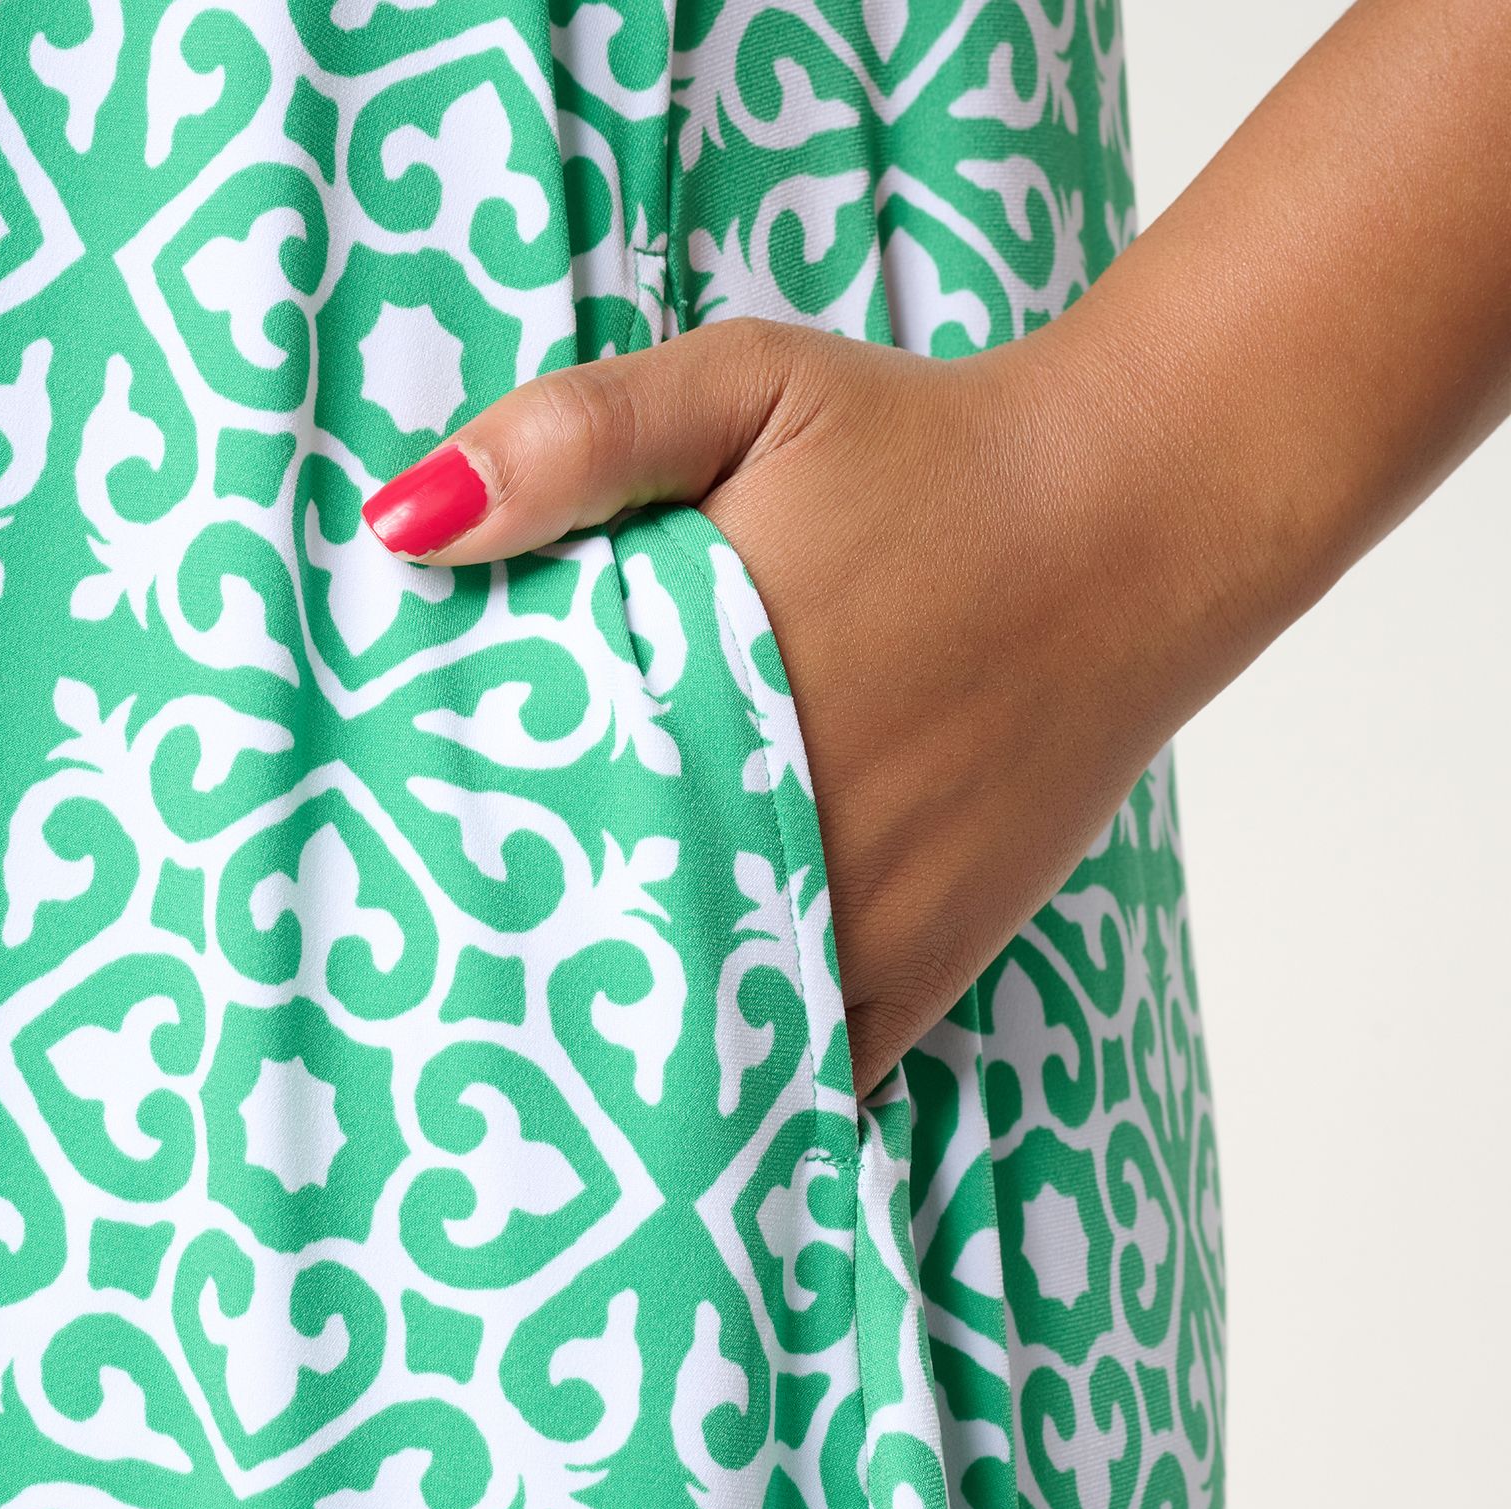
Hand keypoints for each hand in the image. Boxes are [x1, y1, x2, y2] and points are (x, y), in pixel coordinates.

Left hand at [360, 0, 1510, 1093]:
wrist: (1140, 508)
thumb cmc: (928, 445)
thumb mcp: (744, 386)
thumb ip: (576, 441)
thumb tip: (404, 527)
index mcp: (712, 710)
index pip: (532, 835)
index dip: (444, 880)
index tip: (380, 903)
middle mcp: (787, 837)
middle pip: (604, 956)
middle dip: (512, 981)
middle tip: (423, 1008)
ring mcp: (867, 917)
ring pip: (707, 1041)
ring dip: (621, 1057)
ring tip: (526, 1076)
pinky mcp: (933, 957)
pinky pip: (820, 1069)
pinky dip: (750, 1092)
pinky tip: (679, 1111)